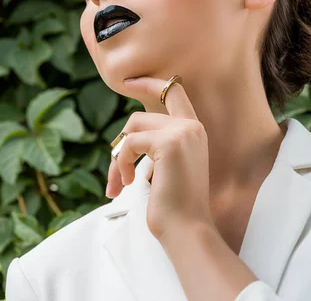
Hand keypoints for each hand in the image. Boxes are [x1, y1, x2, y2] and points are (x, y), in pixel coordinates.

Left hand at [107, 76, 215, 240]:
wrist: (186, 228)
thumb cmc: (175, 205)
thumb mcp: (166, 167)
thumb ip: (155, 144)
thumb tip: (126, 135)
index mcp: (194, 131)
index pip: (174, 92)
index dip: (150, 83)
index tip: (128, 82)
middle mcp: (191, 127)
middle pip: (138, 117)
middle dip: (121, 146)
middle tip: (116, 175)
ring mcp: (181, 133)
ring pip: (131, 130)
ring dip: (117, 159)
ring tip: (120, 183)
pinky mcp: (167, 143)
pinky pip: (128, 144)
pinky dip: (120, 164)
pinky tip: (127, 183)